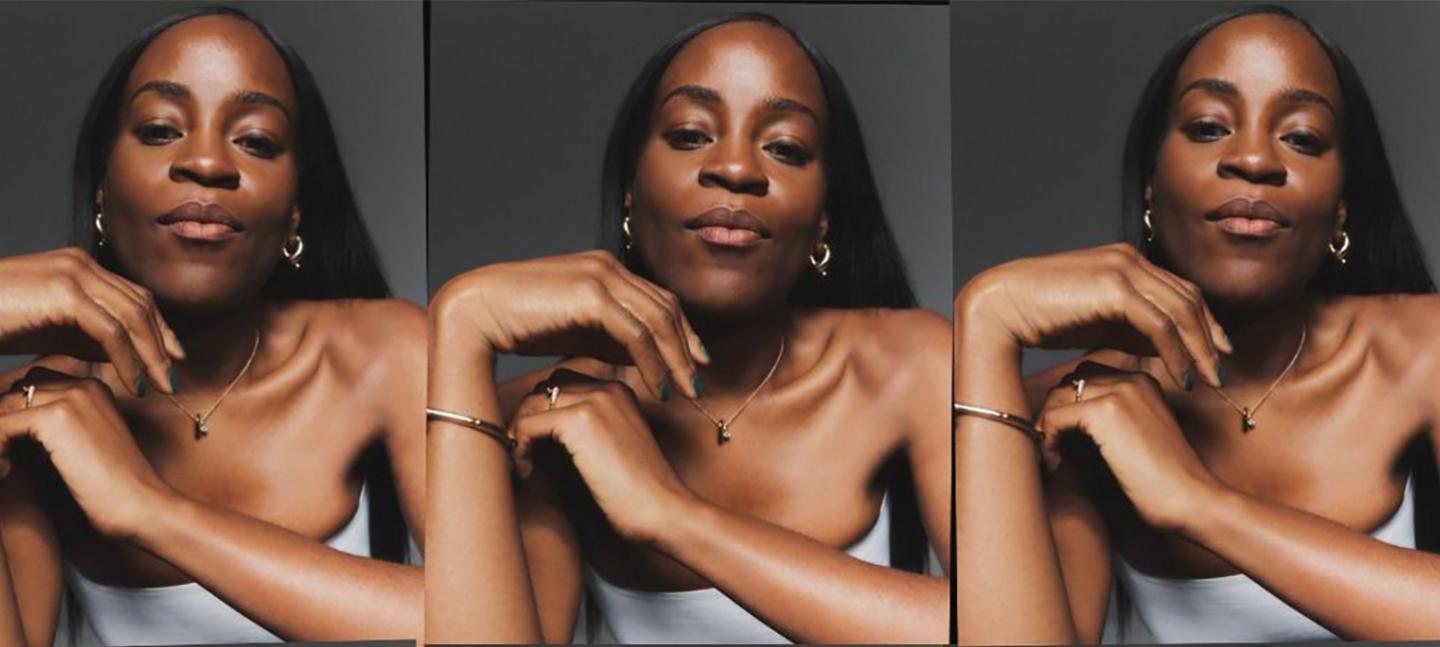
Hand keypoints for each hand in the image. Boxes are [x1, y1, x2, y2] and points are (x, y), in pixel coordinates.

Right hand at [0, 248, 182, 394]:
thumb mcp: (49, 330)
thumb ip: (86, 336)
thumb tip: (122, 353)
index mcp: (79, 266)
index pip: (134, 296)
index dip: (158, 328)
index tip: (173, 358)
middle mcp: (81, 263)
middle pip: (140, 304)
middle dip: (162, 343)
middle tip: (174, 377)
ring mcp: (74, 274)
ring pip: (132, 318)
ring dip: (152, 355)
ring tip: (160, 386)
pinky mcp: (65, 293)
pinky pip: (111, 331)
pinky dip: (128, 359)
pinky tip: (134, 383)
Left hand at [0, 366, 172, 538]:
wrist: (141, 506)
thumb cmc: (112, 490)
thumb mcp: (79, 450)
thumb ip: (49, 432)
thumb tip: (6, 431)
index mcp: (93, 389)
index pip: (32, 386)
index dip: (17, 415)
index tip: (12, 447)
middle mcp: (84, 384)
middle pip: (14, 392)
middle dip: (4, 423)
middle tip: (6, 456)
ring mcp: (71, 397)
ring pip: (3, 405)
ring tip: (5, 464)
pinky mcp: (55, 417)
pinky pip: (0, 425)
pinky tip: (6, 472)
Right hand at [431, 250, 707, 399]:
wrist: (475, 311)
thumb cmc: (518, 323)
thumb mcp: (575, 331)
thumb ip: (608, 337)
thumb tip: (641, 356)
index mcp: (605, 269)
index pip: (659, 299)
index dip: (682, 333)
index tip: (695, 363)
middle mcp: (608, 266)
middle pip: (666, 308)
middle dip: (687, 348)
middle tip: (698, 381)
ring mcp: (601, 276)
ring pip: (657, 321)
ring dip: (675, 359)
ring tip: (684, 391)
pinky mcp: (591, 294)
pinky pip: (636, 333)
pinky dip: (652, 362)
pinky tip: (657, 386)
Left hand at [509, 369, 694, 543]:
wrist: (663, 511)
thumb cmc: (636, 495)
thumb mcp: (606, 452)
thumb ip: (577, 434)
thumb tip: (528, 433)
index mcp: (617, 392)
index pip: (560, 385)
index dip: (542, 414)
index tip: (536, 448)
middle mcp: (607, 387)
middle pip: (542, 390)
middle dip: (527, 420)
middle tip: (525, 456)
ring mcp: (595, 399)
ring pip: (531, 404)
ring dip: (520, 434)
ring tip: (526, 466)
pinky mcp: (580, 420)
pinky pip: (528, 424)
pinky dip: (521, 448)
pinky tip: (528, 473)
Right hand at [957, 243, 1229, 388]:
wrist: (1001, 307)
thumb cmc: (1039, 316)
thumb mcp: (1095, 322)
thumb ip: (1129, 328)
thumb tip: (1162, 346)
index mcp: (1125, 260)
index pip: (1179, 290)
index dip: (1203, 322)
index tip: (1215, 353)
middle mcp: (1129, 258)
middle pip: (1188, 298)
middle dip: (1209, 337)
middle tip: (1220, 370)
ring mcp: (1123, 269)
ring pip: (1180, 311)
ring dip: (1198, 349)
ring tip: (1206, 379)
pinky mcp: (1114, 287)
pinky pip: (1159, 324)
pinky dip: (1176, 352)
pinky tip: (1180, 375)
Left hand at [1035, 361, 1224, 531]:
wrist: (1191, 501)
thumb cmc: (1160, 483)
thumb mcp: (1129, 441)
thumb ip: (1098, 423)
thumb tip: (1048, 421)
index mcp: (1141, 381)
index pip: (1084, 377)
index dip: (1067, 406)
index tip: (1061, 438)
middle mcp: (1132, 378)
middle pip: (1067, 383)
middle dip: (1053, 413)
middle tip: (1051, 447)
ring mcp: (1120, 390)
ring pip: (1056, 397)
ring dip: (1047, 427)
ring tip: (1053, 457)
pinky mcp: (1107, 411)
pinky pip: (1054, 417)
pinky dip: (1048, 441)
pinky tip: (1055, 463)